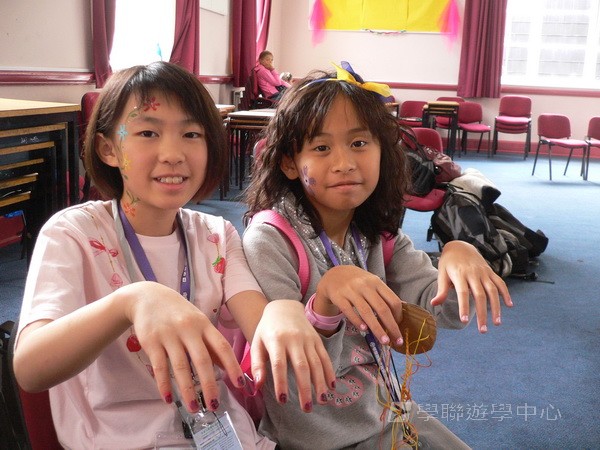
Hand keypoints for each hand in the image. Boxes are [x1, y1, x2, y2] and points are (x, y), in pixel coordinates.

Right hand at [126, 282, 243, 413]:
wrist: (146, 296)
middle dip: (210, 385)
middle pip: (202, 360)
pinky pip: (160, 367)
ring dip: (187, 391)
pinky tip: (168, 399)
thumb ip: (210, 343)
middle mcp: (188, 329)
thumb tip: (225, 366)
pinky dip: (164, 385)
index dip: (232, 366)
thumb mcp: (197, 322)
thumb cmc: (177, 312)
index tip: (240, 384)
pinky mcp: (151, 341)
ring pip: (181, 367)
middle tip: (214, 405)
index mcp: (203, 324)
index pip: (222, 346)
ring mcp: (169, 335)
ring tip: (193, 408)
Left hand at [250, 300, 335, 411]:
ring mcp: (308, 339)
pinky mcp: (317, 340)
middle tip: (306, 408)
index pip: (279, 363)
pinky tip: (331, 387)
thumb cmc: (268, 329)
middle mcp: (294, 339)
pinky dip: (329, 372)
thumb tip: (258, 385)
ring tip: (321, 401)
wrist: (284, 306)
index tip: (283, 401)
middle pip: (301, 366)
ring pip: (316, 363)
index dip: (281, 382)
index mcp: (276, 339)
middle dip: (305, 388)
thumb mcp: (257, 343)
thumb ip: (257, 364)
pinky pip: (325, 357)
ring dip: (320, 383)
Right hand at [314, 265, 403, 347]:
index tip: (400, 327)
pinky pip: (349, 311)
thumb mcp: (371, 284)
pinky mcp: (339, 296)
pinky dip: (357, 321)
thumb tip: (397, 317)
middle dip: (391, 326)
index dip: (398, 315)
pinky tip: (364, 330)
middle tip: (397, 341)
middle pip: (382, 308)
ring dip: (377, 328)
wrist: (334, 274)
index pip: (392, 300)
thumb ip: (382, 296)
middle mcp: (365, 285)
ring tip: (384, 340)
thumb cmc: (358, 283)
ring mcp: (351, 290)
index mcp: (377, 282)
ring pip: (366, 312)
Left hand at [430, 241, 512, 332]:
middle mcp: (473, 273)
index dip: (464, 306)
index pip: (462, 293)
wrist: (460, 245)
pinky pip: (500, 283)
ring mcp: (483, 272)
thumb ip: (441, 290)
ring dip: (496, 307)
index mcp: (459, 274)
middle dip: (482, 314)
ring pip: (492, 291)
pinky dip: (505, 293)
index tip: (464, 321)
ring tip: (497, 323)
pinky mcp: (490, 271)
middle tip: (482, 330)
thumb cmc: (448, 263)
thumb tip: (434, 304)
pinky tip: (509, 305)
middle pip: (479, 295)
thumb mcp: (442, 274)